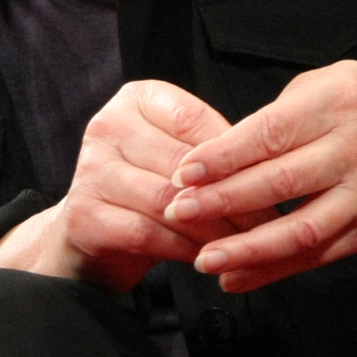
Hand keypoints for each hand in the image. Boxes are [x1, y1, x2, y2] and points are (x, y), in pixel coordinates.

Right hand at [0, 80, 271, 291]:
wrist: (88, 232)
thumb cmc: (145, 187)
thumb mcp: (177, 155)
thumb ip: (212, 151)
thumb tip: (272, 167)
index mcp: (136, 99)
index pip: (194, 120)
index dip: (236, 155)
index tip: (273, 180)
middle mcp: (108, 126)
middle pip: (182, 163)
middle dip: (232, 196)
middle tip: (270, 222)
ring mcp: (90, 170)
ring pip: (168, 200)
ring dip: (213, 227)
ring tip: (246, 243)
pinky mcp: (83, 215)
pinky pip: (147, 233)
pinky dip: (184, 248)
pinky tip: (208, 256)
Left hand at [161, 61, 356, 293]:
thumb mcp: (327, 85)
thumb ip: (278, 115)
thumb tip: (219, 156)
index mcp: (337, 103)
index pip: (271, 133)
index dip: (225, 156)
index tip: (185, 172)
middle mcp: (355, 149)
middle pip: (282, 181)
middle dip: (224, 200)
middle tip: (179, 211)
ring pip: (301, 229)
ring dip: (248, 249)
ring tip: (205, 258)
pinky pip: (316, 256)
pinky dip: (274, 271)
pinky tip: (237, 277)